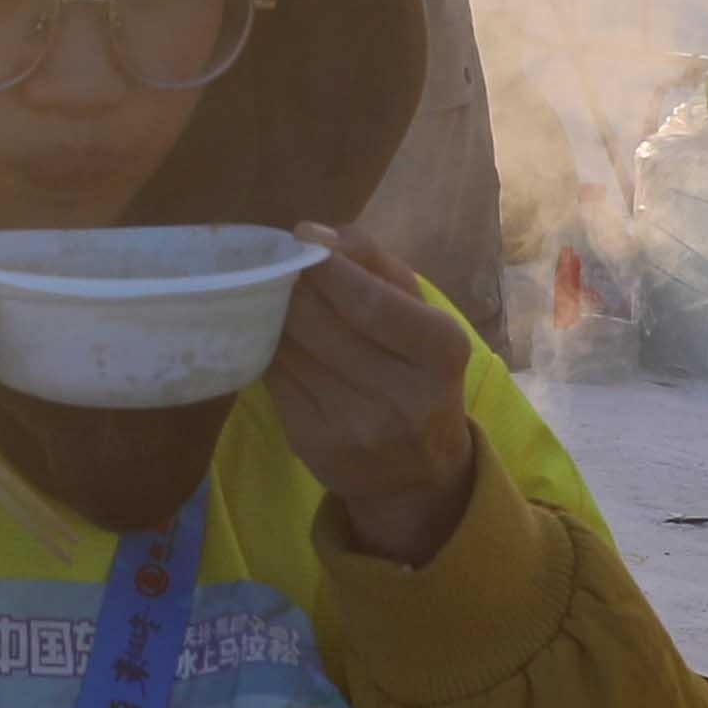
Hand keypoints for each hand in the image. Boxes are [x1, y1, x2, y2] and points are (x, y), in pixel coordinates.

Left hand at [267, 226, 485, 565]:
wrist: (418, 475)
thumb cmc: (417, 372)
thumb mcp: (420, 314)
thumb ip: (374, 263)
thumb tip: (313, 231)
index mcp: (441, 351)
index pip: (371, 301)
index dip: (327, 268)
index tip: (301, 240)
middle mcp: (403, 395)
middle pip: (319, 322)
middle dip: (291, 285)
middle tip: (277, 264)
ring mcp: (356, 425)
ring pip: (289, 348)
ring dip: (271, 314)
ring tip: (269, 294)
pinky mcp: (314, 444)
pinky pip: (273, 378)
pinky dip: (266, 349)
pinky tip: (269, 337)